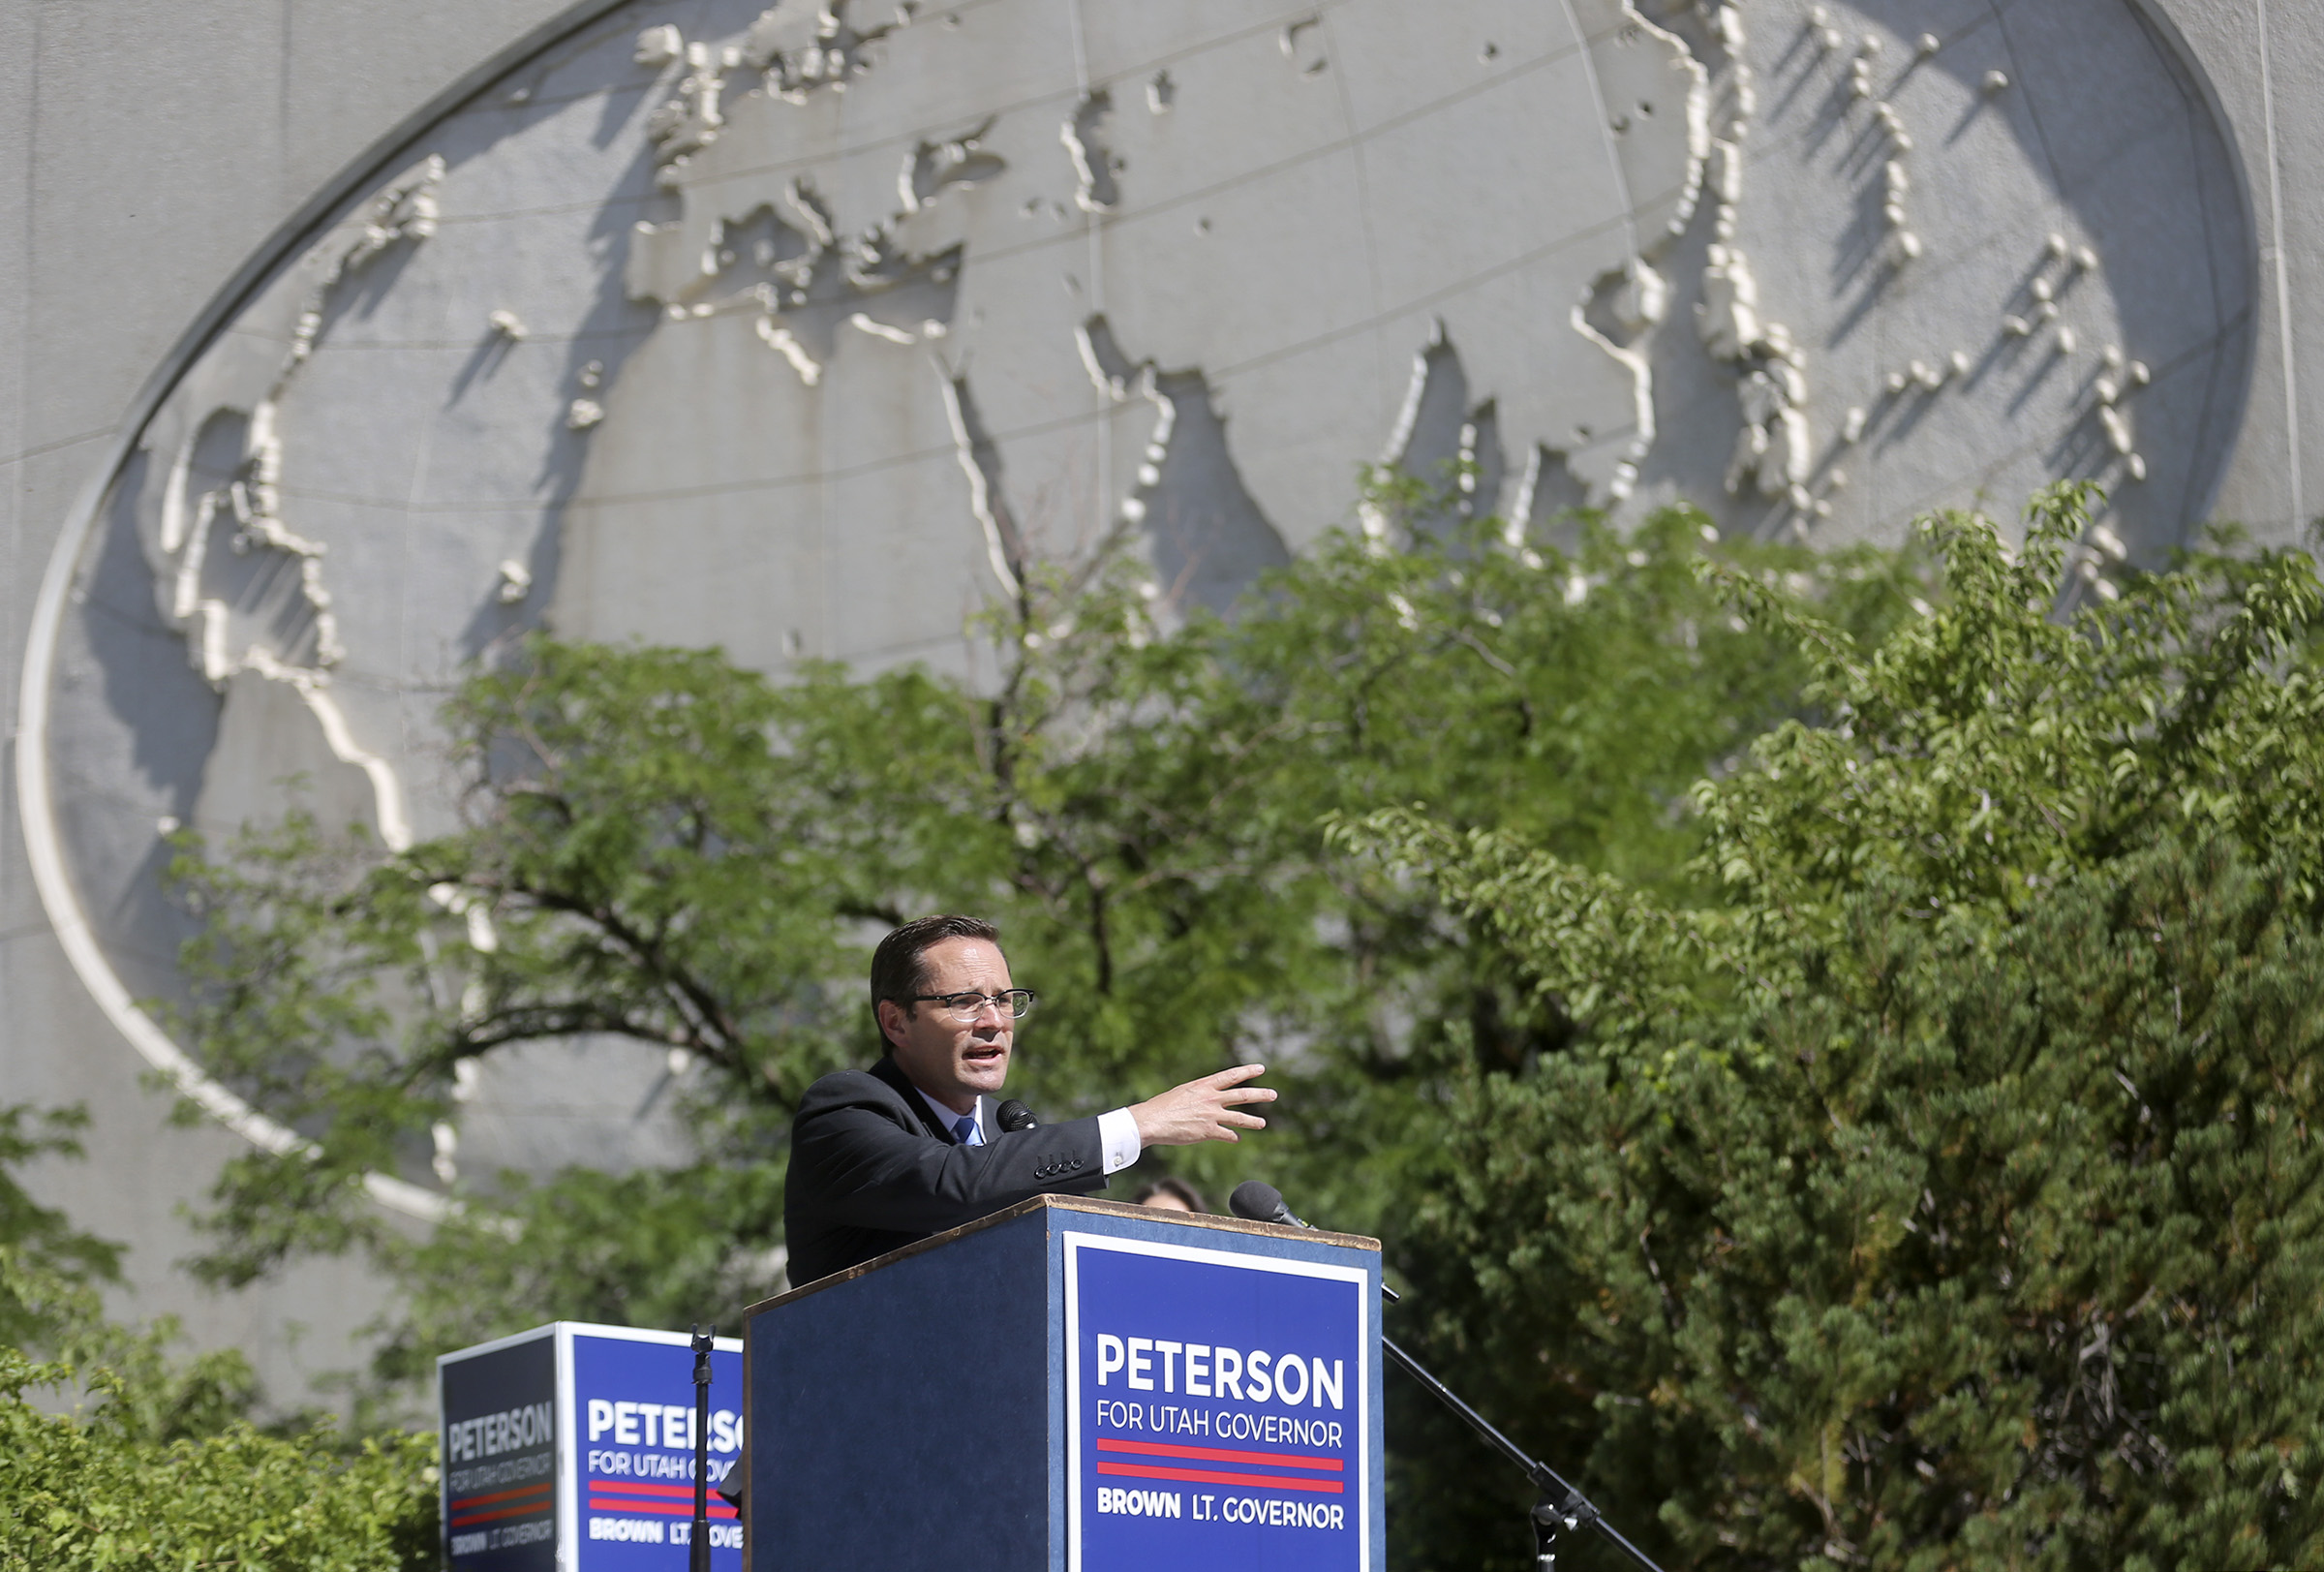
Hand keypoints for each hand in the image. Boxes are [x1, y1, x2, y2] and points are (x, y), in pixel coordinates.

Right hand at [1129, 1064, 1276, 1146]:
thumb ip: (1199, 1094)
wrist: (1152, 1120)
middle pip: (1242, 1095)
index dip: (1247, 1071)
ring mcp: (1211, 1115)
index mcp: (1204, 1085)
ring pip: (1239, 1117)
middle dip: (1260, 1094)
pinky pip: (1227, 1135)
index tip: (1261, 1068)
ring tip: (1263, 1123)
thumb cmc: (1163, 1106)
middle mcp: (1211, 1098)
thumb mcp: (1183, 1092)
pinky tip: (1237, 1139)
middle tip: (1273, 1094)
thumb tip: (1208, 1097)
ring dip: (1253, 1121)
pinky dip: (1234, 1137)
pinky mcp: (1208, 1131)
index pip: (1231, 1075)